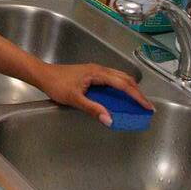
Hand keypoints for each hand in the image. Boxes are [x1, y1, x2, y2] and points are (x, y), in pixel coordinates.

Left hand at [35, 63, 154, 125]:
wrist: (43, 74)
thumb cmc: (57, 84)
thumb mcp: (74, 99)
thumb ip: (92, 109)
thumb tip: (110, 119)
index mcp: (98, 73)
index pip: (123, 85)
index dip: (137, 96)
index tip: (148, 107)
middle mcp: (99, 70)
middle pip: (125, 79)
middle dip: (138, 93)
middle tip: (147, 107)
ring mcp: (96, 71)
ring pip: (119, 78)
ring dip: (130, 89)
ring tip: (138, 103)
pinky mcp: (92, 74)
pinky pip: (112, 80)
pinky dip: (121, 88)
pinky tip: (121, 97)